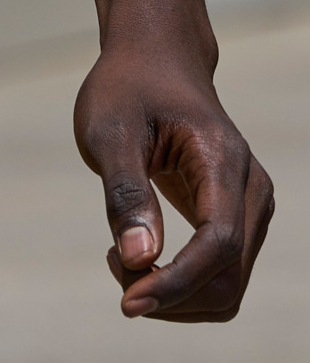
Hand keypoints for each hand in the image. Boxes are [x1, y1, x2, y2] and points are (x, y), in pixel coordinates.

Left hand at [72, 34, 272, 321]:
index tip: (126, 302)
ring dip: (175, 296)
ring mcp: (251, 206)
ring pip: (227, 288)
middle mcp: (251, 189)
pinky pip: (220, 275)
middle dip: (170, 296)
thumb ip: (125, 194)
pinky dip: (182, 286)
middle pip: (228, 280)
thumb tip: (139, 259)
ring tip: (121, 259)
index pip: (218, 244)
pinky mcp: (238, 217)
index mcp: (223, 162)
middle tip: (113, 266)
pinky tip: (140, 255)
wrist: (157, 61)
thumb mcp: (110, 132)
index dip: (175, 283)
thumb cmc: (128, 89)